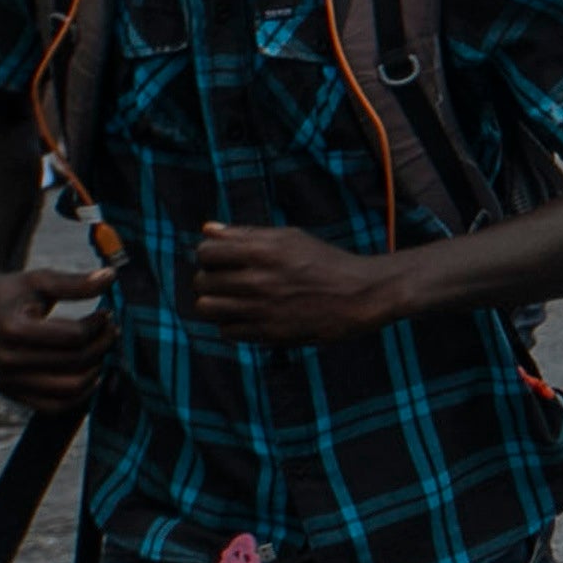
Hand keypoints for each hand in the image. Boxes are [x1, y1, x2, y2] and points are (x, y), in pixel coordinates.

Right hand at [0, 258, 118, 411]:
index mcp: (12, 329)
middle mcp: (6, 360)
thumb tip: (112, 276)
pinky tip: (90, 373)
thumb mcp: (38, 281)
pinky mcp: (10, 394)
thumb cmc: (7, 294)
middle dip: (101, 345)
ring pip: (69, 388)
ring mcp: (7, 381)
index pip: (72, 336)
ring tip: (102, 351)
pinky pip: (54, 406)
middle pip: (74, 362)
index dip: (97, 326)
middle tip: (111, 331)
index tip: (105, 314)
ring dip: (95, 370)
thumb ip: (75, 283)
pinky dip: (79, 395)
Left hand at [186, 223, 406, 345]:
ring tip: (232, 300)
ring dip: (215, 303)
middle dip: (209, 280)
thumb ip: (245, 233)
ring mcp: (262, 308)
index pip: (205, 252)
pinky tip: (248, 316)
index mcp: (262, 250)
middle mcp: (258, 279)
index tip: (221, 260)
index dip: (208, 255)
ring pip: (207, 308)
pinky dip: (232, 324)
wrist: (361, 295)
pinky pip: (227, 331)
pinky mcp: (269, 332)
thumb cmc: (324, 261)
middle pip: (202, 281)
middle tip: (227, 281)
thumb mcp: (289, 238)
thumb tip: (206, 229)